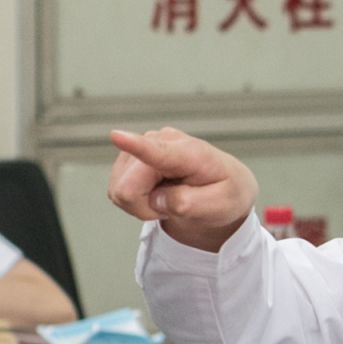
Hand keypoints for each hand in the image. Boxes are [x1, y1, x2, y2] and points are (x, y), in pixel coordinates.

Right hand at [107, 127, 258, 250]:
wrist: (225, 186)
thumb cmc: (225, 192)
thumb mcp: (220, 206)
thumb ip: (188, 204)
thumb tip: (156, 199)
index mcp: (191, 152)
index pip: (159, 151)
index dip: (135, 145)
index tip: (117, 136)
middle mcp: (162, 141)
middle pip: (128, 188)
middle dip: (145, 207)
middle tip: (173, 206)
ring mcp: (143, 146)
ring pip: (120, 191)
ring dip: (142, 204)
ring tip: (169, 197)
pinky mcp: (129, 157)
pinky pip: (117, 190)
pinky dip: (137, 201)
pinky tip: (158, 193)